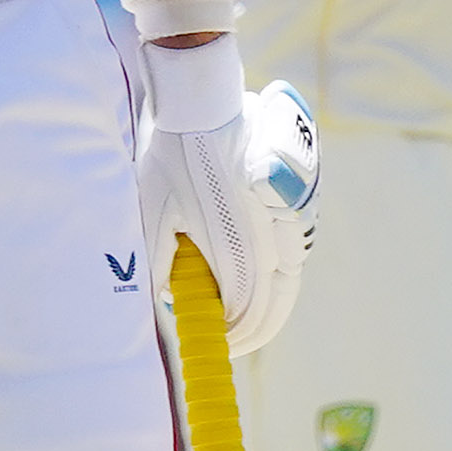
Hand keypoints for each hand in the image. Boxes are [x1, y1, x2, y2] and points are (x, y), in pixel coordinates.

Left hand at [138, 71, 315, 355]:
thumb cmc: (172, 159)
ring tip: (250, 313)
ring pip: (291, 273)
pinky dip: (281, 269)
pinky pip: (295, 245)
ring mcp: (289, 216)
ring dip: (273, 299)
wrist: (204, 106)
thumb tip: (171, 298)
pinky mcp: (297, 198)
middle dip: (259, 326)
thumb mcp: (154, 215)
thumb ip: (162, 263)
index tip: (224, 344)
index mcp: (237, 247)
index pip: (248, 309)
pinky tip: (265, 273)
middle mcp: (271, 237)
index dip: (238, 334)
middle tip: (240, 338)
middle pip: (278, 299)